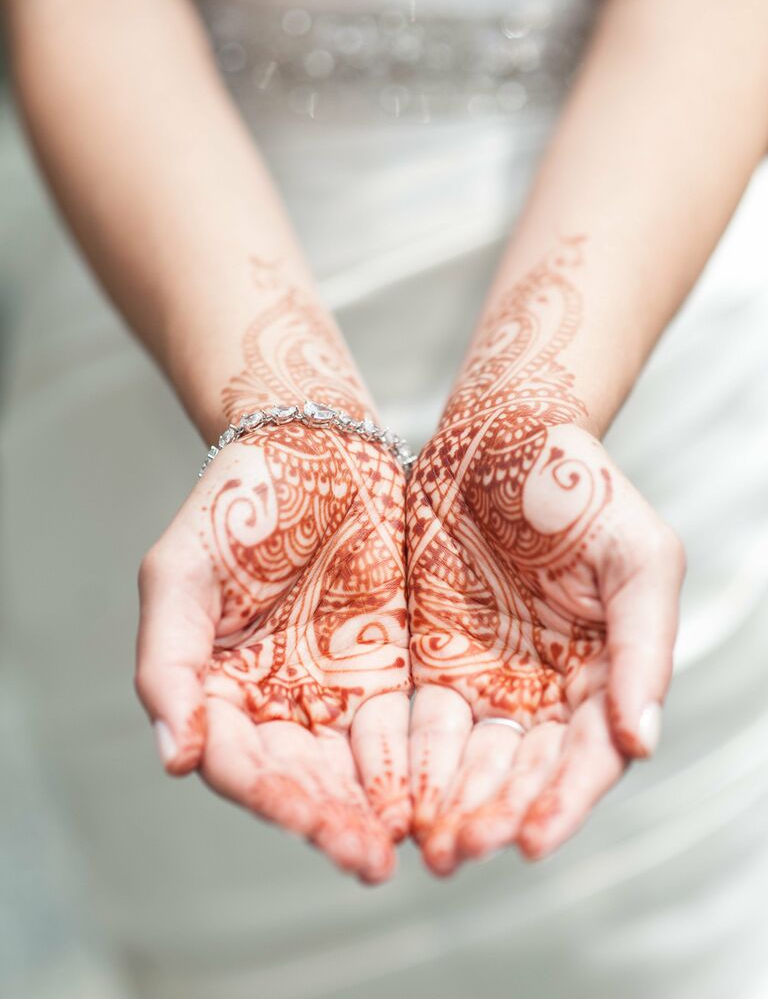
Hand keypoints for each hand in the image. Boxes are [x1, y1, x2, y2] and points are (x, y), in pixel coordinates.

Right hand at [135, 425, 410, 882]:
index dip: (273, 798)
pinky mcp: (386, 673)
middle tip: (369, 859)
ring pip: (353, 769)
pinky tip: (443, 789)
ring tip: (414, 841)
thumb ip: (168, 661)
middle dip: (333, 821)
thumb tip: (174, 756)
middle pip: (301, 780)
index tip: (312, 823)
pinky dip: (418, 764)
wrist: (314, 449)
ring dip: (379, 808)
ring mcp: (331, 692)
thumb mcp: (180, 572)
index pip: (240, 763)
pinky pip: (401, 730)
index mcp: (216, 691)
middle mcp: (272, 704)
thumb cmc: (236, 504)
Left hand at [407, 418, 684, 873]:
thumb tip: (643, 740)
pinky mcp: (435, 663)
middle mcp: (550, 692)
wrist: (501, 436)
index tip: (529, 843)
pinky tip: (389, 793)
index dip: (563, 804)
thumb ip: (645, 648)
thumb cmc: (582, 489)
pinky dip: (408, 760)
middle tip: (461, 851)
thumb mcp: (637, 559)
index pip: (589, 757)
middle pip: (524, 773)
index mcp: (606, 676)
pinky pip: (421, 722)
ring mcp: (491, 680)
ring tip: (424, 841)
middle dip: (494, 814)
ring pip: (471, 761)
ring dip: (449, 803)